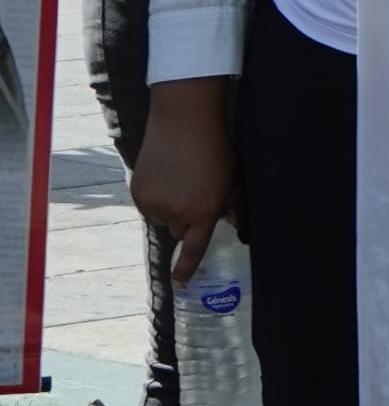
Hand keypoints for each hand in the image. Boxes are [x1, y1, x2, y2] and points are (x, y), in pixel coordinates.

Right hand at [133, 78, 235, 283]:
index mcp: (204, 210)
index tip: (180, 284)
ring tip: (179, 180)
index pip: (196, 248)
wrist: (183, 121)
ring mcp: (155, 203)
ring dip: (170, 208)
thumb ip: (231, 204)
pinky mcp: (138, 193)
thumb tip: (232, 223)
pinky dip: (155, 198)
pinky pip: (148, 207)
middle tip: (194, 194)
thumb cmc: (215, 149)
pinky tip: (165, 176)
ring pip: (163, 219)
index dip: (187, 268)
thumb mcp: (231, 178)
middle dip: (188, 219)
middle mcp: (177, 212)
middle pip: (181, 231)